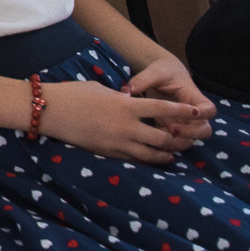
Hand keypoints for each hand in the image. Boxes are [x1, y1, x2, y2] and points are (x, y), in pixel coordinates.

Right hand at [40, 76, 210, 164]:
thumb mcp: (103, 90)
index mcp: (126, 106)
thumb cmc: (74, 93)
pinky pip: (135, 160)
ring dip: (166, 154)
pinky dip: (148, 160)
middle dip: (179, 139)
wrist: (50, 110)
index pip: (163, 110)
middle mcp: (127, 126)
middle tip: (186, 138)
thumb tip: (134, 105)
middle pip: (164, 138)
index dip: (184, 112)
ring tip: (173, 154)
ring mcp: (118, 142)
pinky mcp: (108, 153)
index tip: (199, 113)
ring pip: (153, 154)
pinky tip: (152, 159)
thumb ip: (123, 99)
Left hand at [123, 55, 215, 143]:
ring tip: (159, 139)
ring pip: (189, 140)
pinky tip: (150, 144)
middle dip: (191, 134)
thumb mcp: (155, 72)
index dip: (204, 114)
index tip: (193, 112)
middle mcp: (192, 115)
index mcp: (194, 98)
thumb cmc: (162, 71)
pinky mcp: (170, 129)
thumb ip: (143, 80)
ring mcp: (183, 124)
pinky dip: (164, 145)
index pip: (209, 110)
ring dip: (177, 143)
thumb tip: (127, 91)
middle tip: (172, 130)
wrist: (159, 75)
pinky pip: (172, 142)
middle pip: (204, 131)